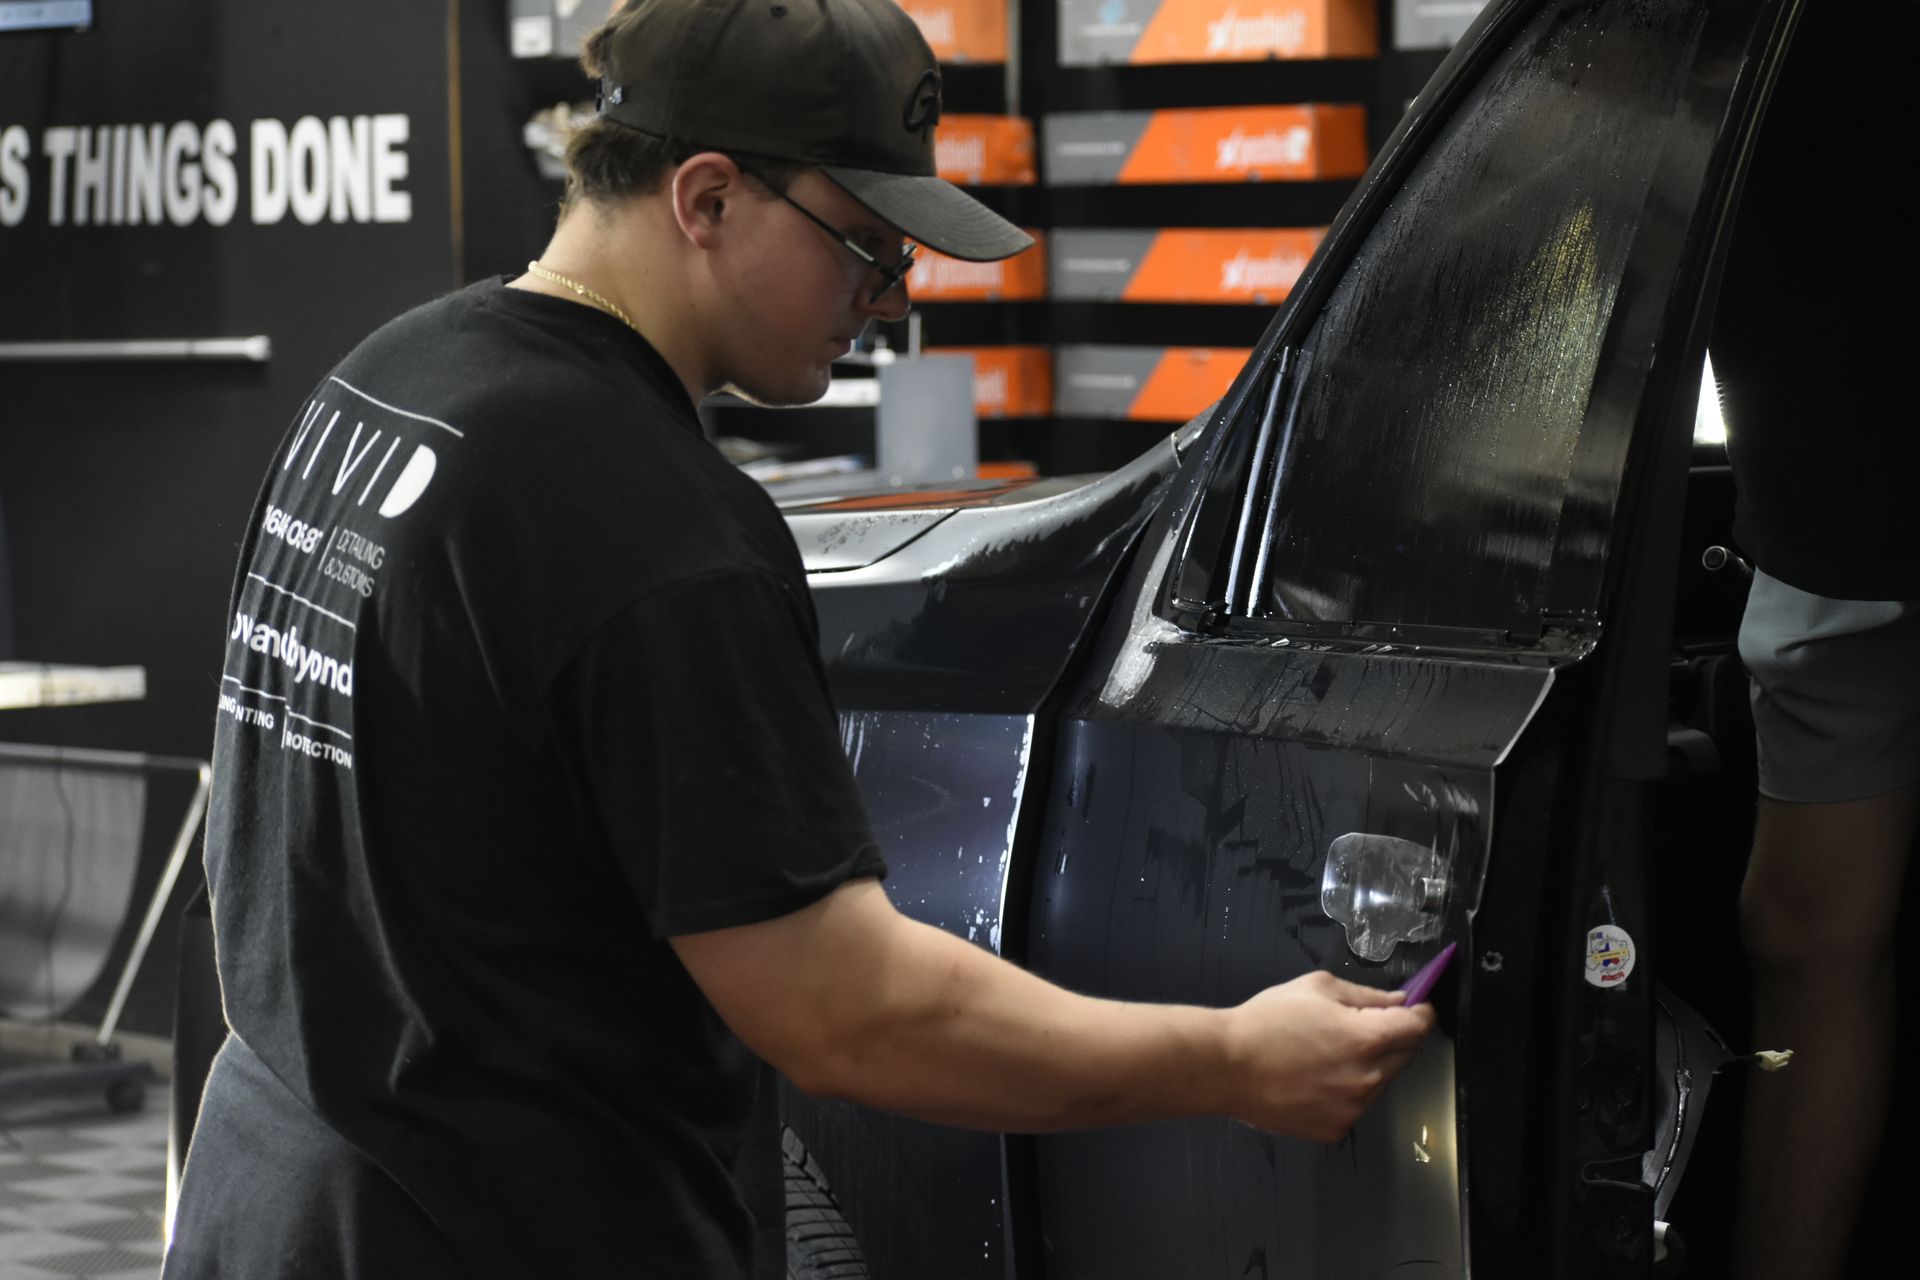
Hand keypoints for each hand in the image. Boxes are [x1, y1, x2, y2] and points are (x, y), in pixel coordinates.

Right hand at [1221, 970, 1436, 1141]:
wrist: (1226, 1066)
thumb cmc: (1266, 1021)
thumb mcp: (1316, 988)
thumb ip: (1366, 995)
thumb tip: (1399, 1001)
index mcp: (1366, 1039)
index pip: (1418, 1027)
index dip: (1421, 1013)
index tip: (1418, 1008)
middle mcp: (1368, 1078)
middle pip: (1405, 1055)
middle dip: (1392, 1037)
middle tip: (1358, 1026)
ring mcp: (1353, 1109)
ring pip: (1380, 1082)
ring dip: (1368, 1066)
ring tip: (1325, 1054)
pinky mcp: (1336, 1129)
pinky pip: (1355, 1106)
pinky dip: (1345, 1091)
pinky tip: (1314, 1078)